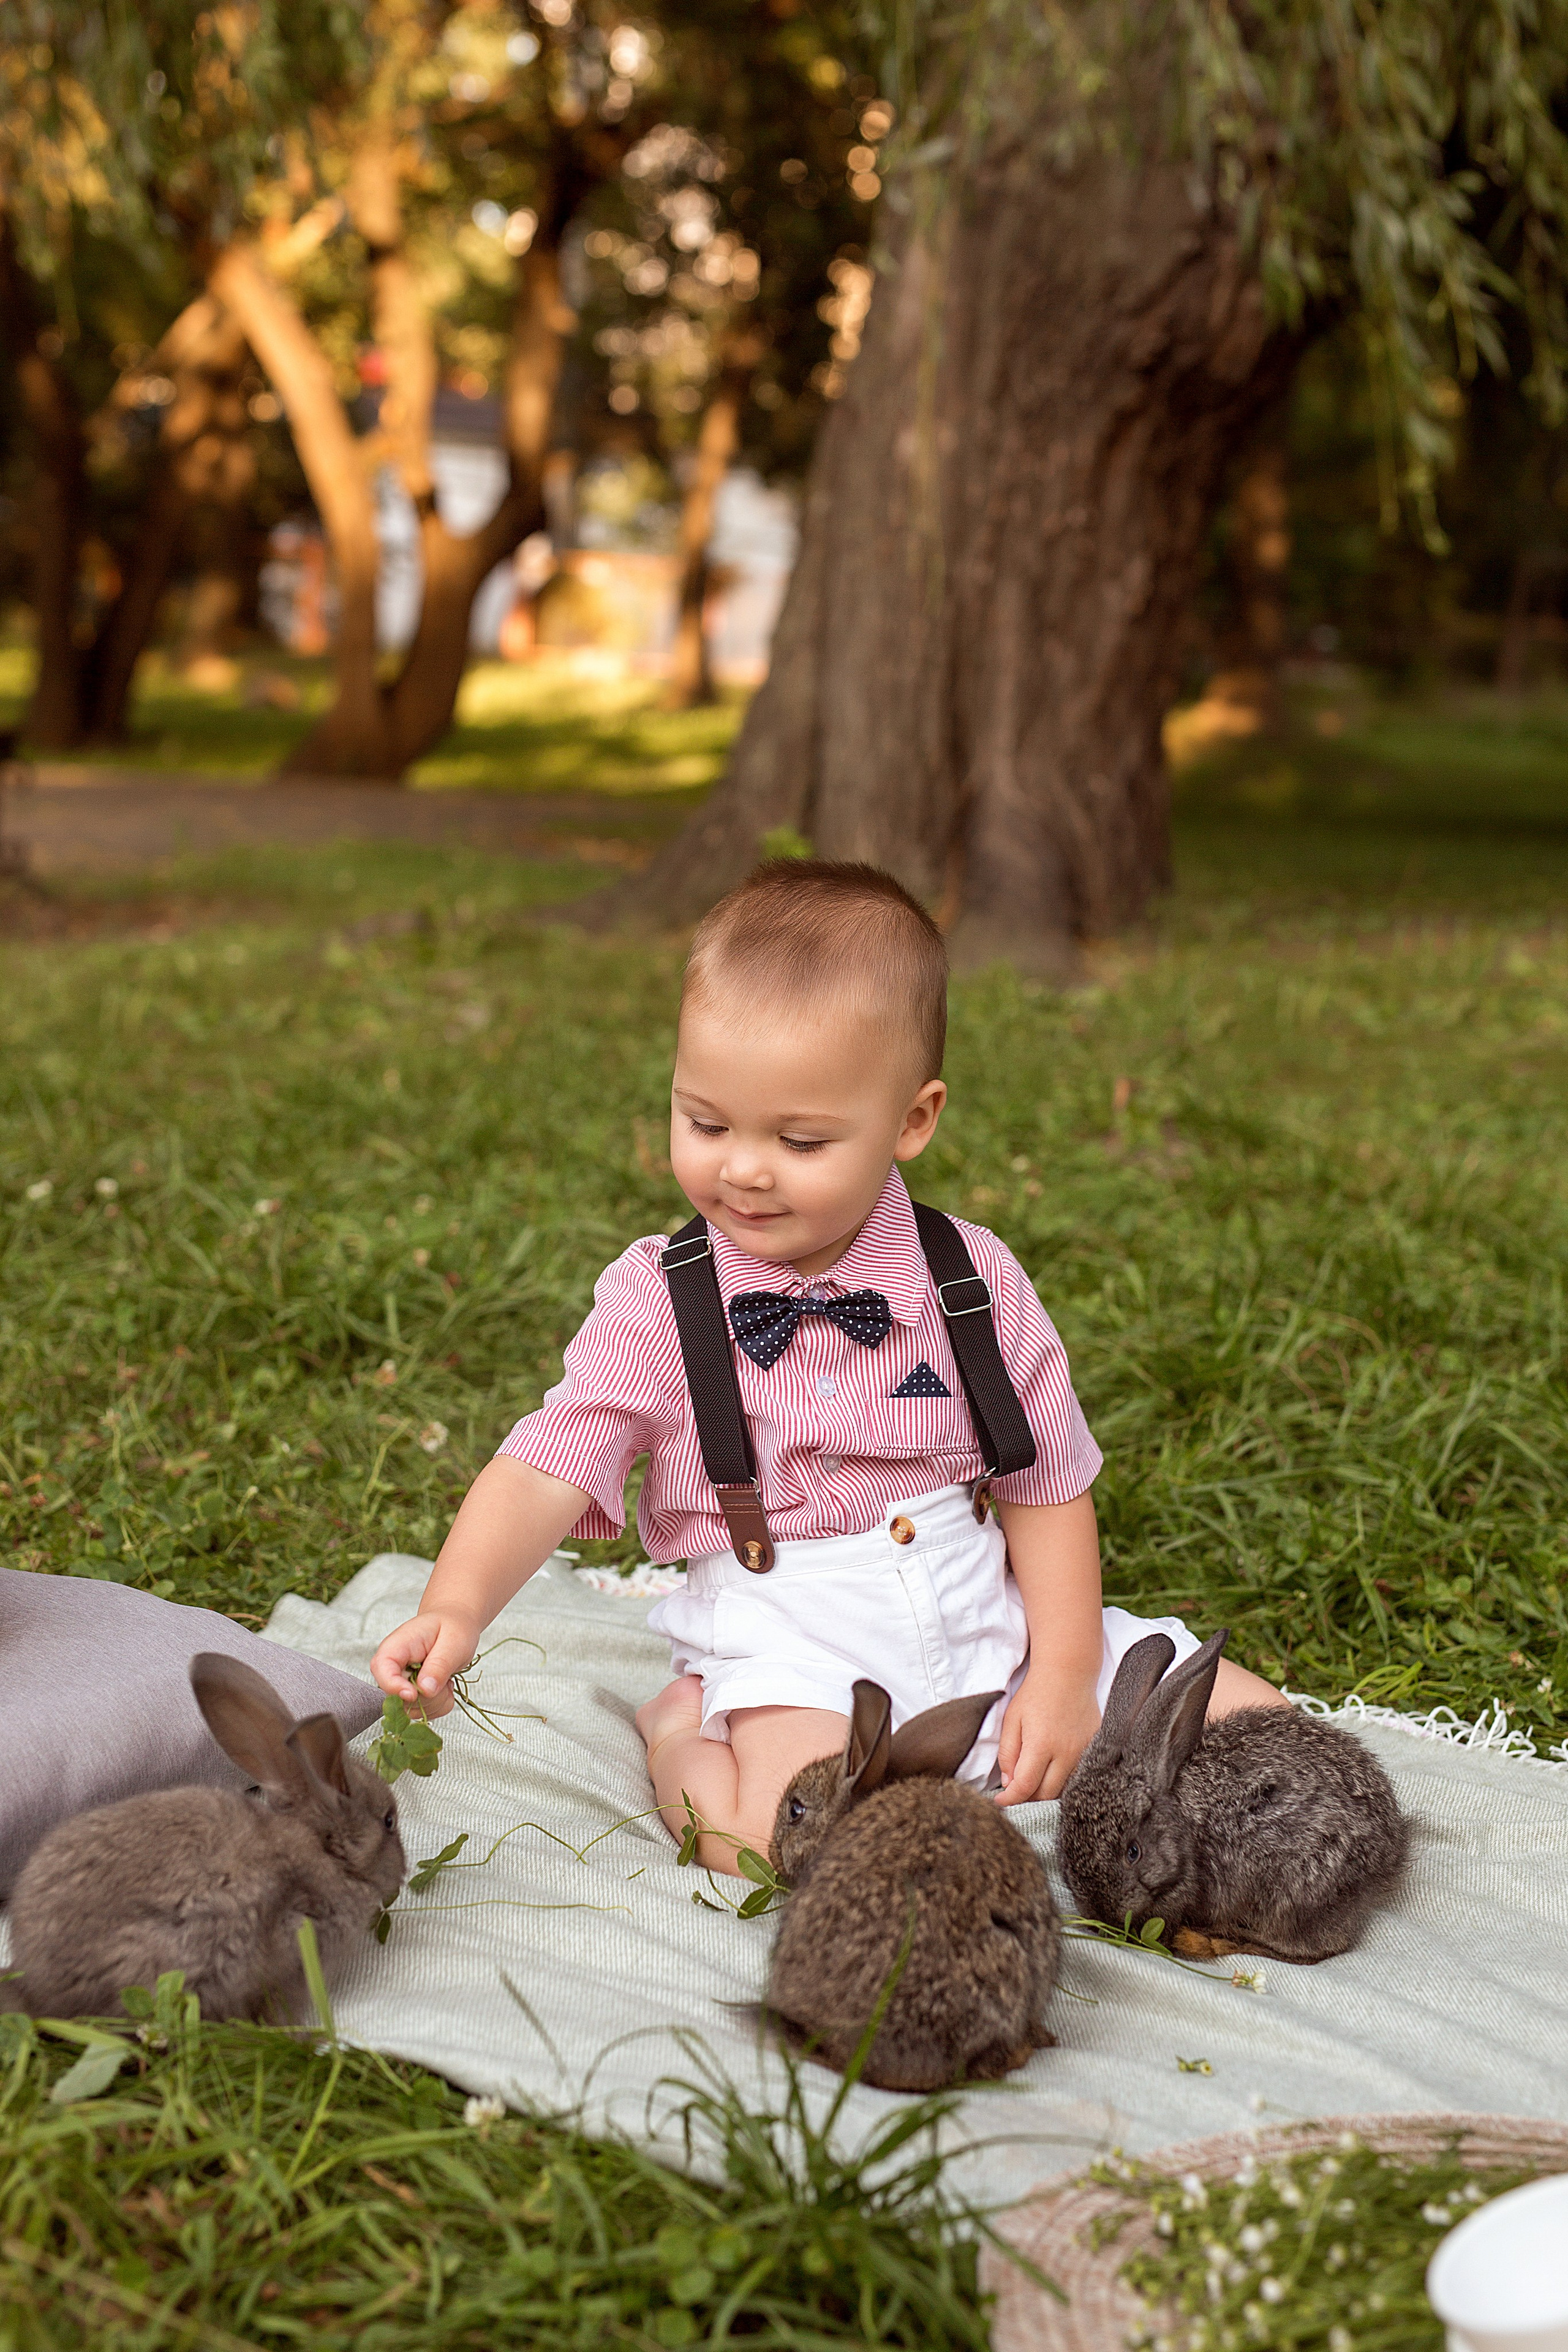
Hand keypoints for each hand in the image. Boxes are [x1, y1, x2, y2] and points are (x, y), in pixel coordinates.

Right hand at [370, 1610, 480, 1716]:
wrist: (455, 1625)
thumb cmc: (452, 1627)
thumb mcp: (453, 1642)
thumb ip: (439, 1665)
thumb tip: (425, 1690)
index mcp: (396, 1646)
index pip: (381, 1669)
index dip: (394, 1686)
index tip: (413, 1694)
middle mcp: (393, 1667)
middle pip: (399, 1697)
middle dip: (428, 1696)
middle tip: (447, 1679)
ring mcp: (400, 1683)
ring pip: (412, 1710)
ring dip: (437, 1701)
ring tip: (446, 1678)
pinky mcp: (410, 1696)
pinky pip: (423, 1713)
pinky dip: (440, 1705)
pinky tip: (445, 1686)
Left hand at [994, 1668, 1100, 1804]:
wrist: (1068, 1673)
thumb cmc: (1036, 1693)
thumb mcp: (1012, 1719)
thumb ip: (1008, 1753)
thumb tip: (1008, 1782)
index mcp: (1042, 1744)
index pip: (1025, 1786)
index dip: (1010, 1799)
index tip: (1000, 1801)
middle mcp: (1066, 1753)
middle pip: (1047, 1794)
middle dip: (1027, 1798)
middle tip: (1014, 1792)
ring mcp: (1084, 1752)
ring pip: (1064, 1788)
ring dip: (1046, 1790)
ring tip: (1032, 1781)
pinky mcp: (1095, 1748)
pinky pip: (1078, 1775)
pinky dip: (1063, 1779)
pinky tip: (1051, 1770)